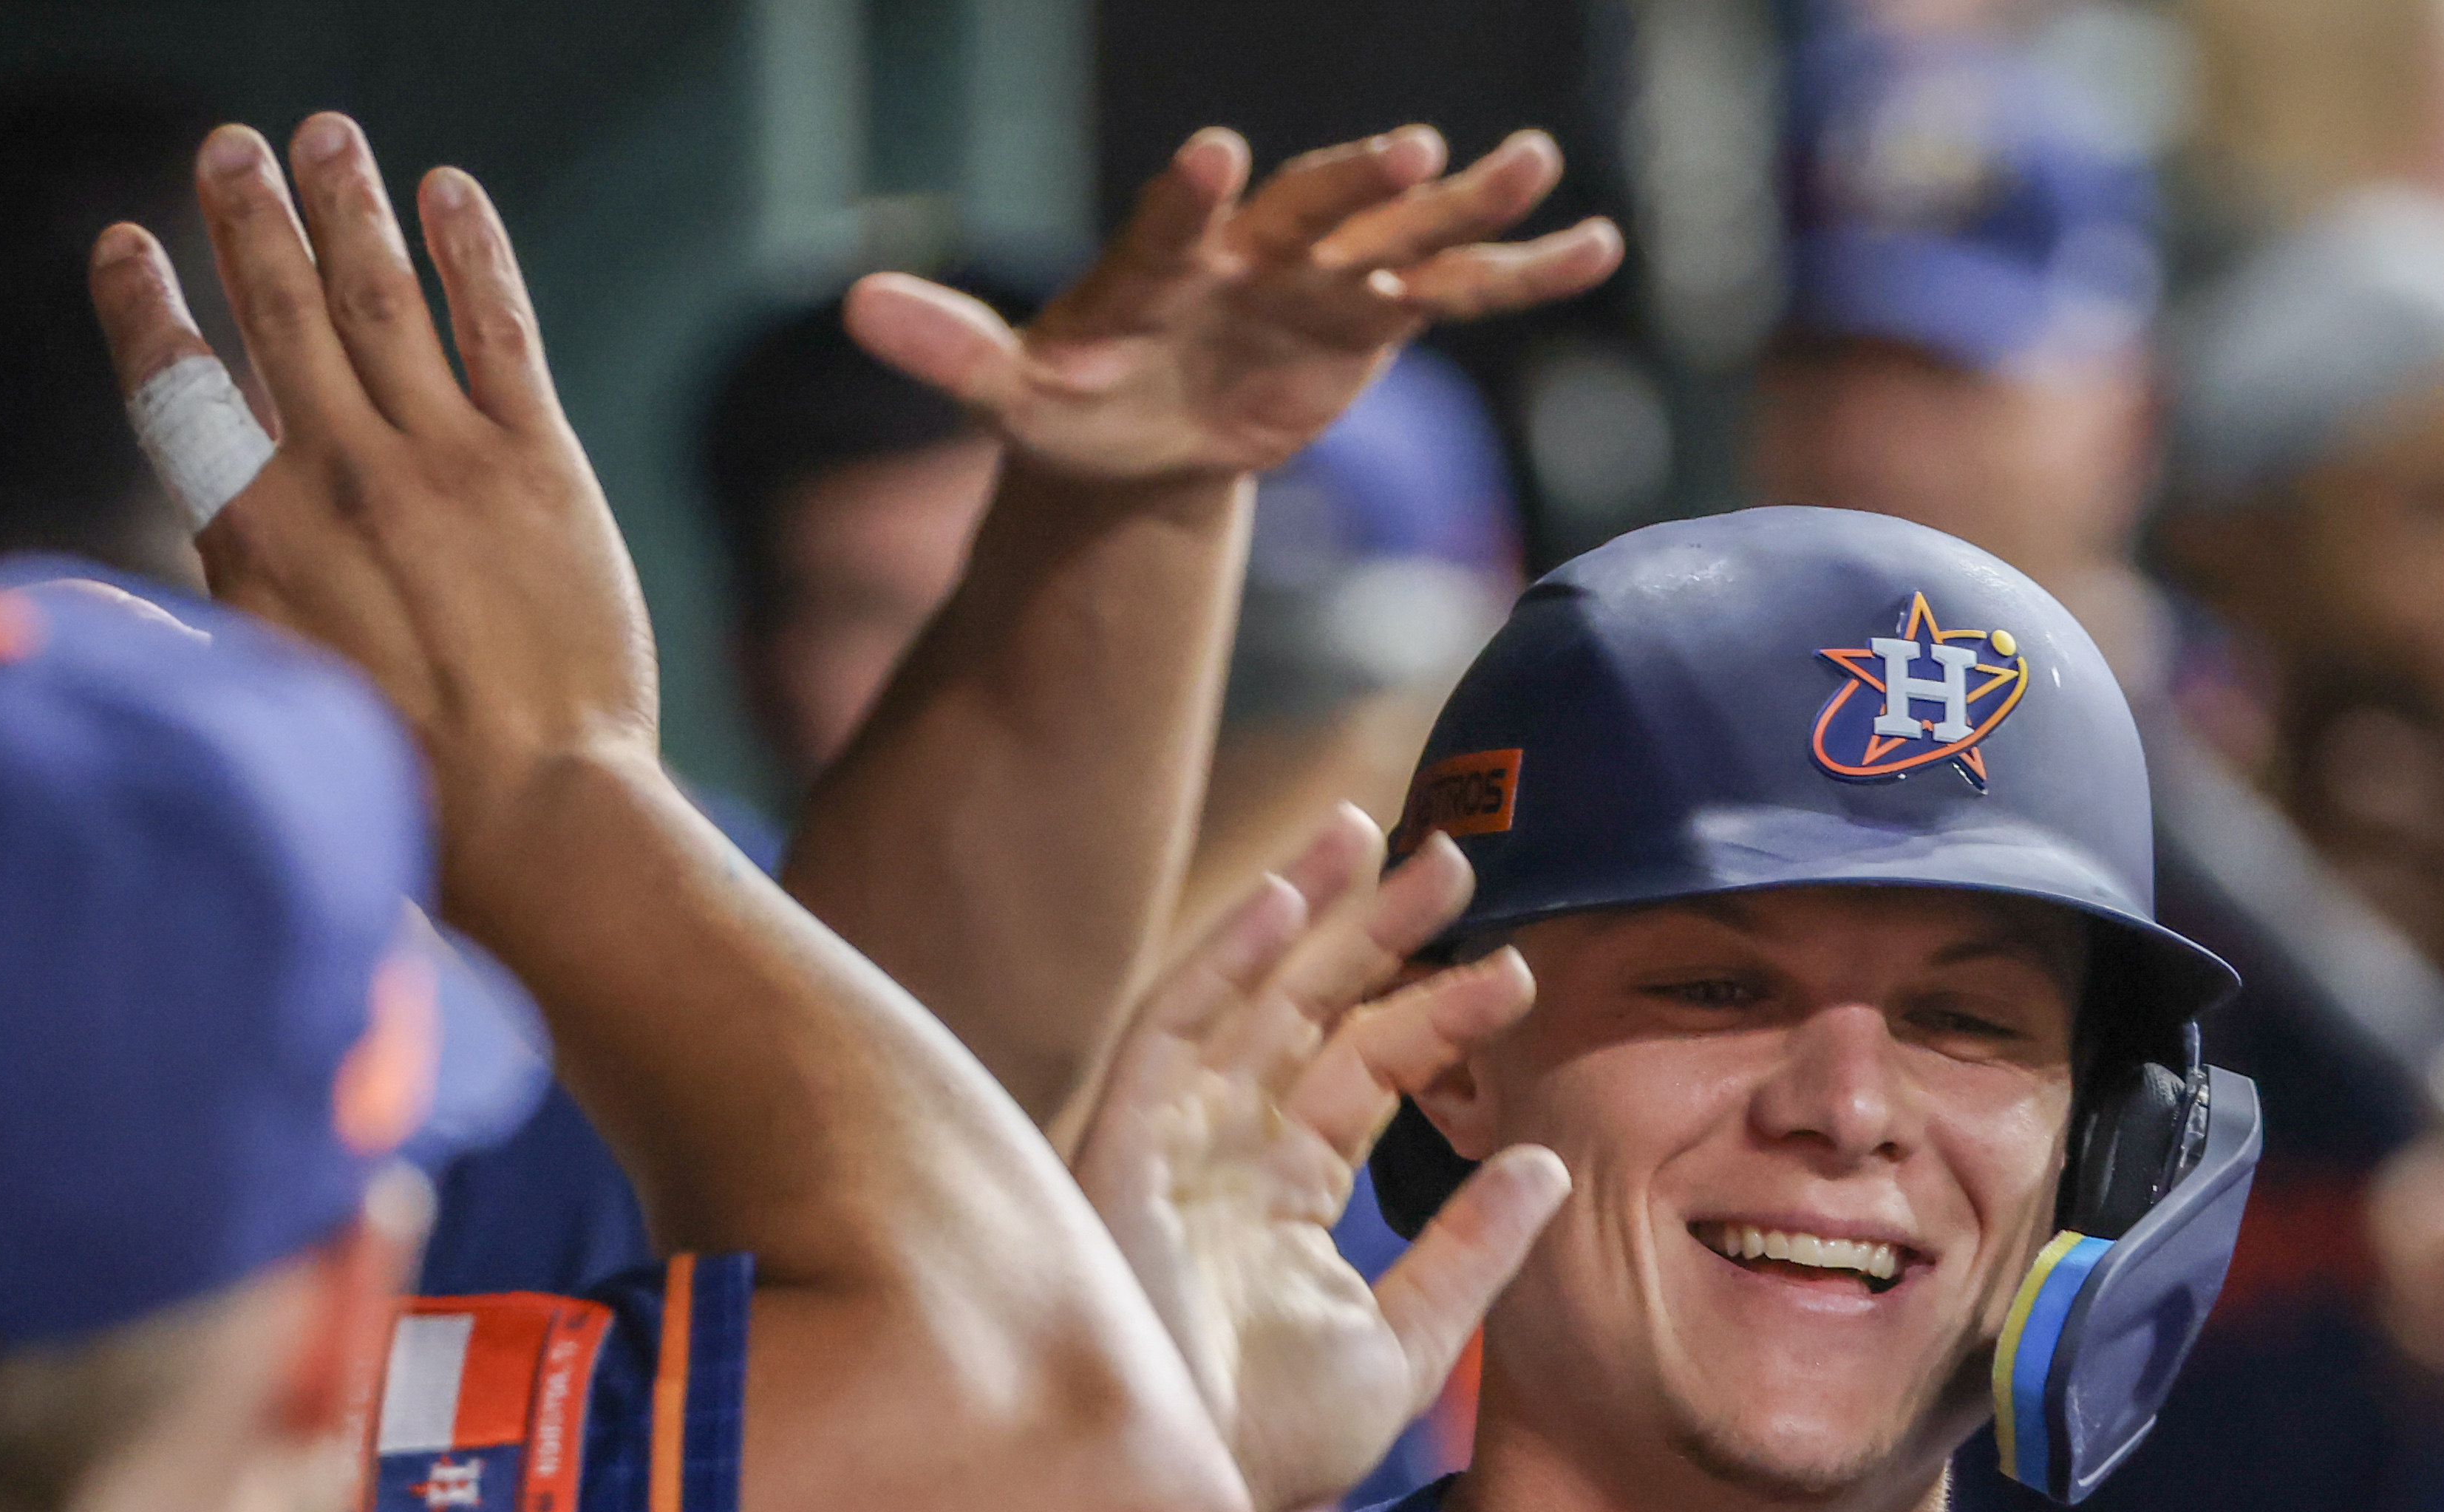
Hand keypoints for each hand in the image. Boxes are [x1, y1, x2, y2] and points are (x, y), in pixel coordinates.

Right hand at [90, 117, 658, 829]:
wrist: (537, 825)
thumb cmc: (397, 797)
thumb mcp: (256, 706)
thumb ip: (184, 624)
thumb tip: (82, 597)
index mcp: (250, 539)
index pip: (176, 388)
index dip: (145, 307)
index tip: (126, 245)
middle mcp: (335, 479)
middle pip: (277, 313)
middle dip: (248, 219)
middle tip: (230, 149)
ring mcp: (441, 463)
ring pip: (379, 297)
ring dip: (346, 204)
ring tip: (324, 135)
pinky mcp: (540, 469)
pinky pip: (497, 329)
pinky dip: (471, 251)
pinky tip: (450, 193)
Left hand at [845, 125, 1620, 484]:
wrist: (1144, 428)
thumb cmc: (1076, 400)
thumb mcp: (1003, 389)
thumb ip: (943, 344)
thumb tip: (850, 304)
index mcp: (1164, 262)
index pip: (1175, 223)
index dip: (1188, 198)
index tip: (1211, 157)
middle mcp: (1254, 250)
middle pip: (1312, 208)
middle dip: (1355, 184)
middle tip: (1404, 150)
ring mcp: (1323, 281)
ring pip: (1401, 237)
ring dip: (1464, 205)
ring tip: (1532, 161)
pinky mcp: (1373, 324)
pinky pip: (1455, 296)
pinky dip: (1518, 273)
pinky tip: (1593, 246)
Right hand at [1074, 806, 1558, 1511]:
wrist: (1182, 1502)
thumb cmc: (1273, 1449)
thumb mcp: (1407, 1344)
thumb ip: (1473, 1250)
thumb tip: (1551, 1161)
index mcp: (1286, 1198)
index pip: (1368, 1075)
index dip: (1440, 1017)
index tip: (1518, 975)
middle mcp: (1227, 1155)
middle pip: (1309, 1015)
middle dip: (1377, 935)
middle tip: (1455, 863)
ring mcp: (1174, 1145)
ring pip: (1244, 998)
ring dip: (1302, 914)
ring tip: (1370, 835)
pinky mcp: (1123, 1147)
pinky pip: (1172, 1031)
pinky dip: (1222, 961)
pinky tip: (1283, 899)